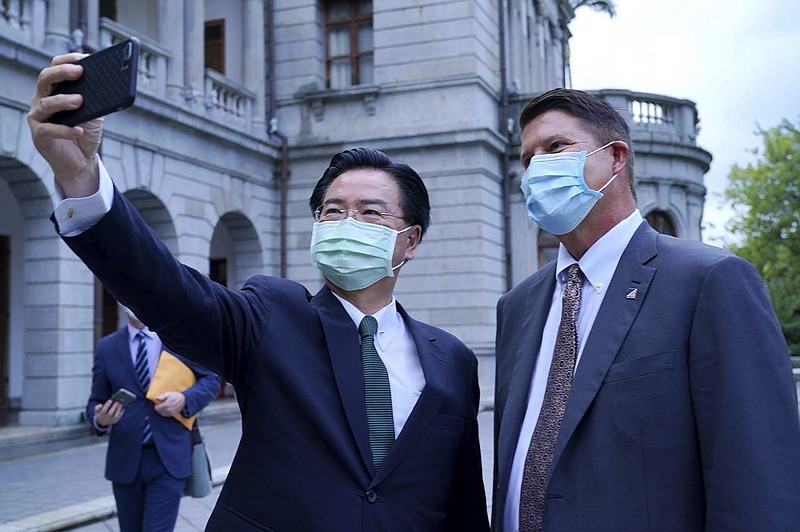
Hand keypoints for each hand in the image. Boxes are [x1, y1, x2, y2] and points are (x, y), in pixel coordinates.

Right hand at [27, 53, 103, 197]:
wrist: (81, 162)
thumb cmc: (85, 133)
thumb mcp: (95, 113)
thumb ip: (98, 98)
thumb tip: (111, 83)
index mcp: (54, 90)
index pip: (55, 67)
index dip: (68, 60)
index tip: (84, 57)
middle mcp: (42, 100)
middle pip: (45, 78)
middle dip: (62, 73)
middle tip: (80, 72)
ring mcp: (38, 117)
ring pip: (46, 103)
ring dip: (63, 100)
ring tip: (80, 101)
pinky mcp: (39, 136)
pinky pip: (49, 130)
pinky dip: (65, 130)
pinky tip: (78, 130)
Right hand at [95, 400, 123, 427]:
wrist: (102, 422)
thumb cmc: (100, 413)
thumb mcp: (97, 411)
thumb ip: (97, 407)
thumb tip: (101, 405)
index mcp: (100, 415)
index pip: (103, 410)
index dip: (107, 405)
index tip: (110, 400)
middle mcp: (106, 419)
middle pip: (110, 413)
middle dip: (114, 407)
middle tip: (117, 402)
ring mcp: (111, 420)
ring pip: (115, 416)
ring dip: (118, 410)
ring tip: (120, 404)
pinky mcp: (115, 421)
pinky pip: (119, 417)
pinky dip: (122, 413)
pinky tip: (123, 408)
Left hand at [155, 391, 186, 416]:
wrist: (184, 400)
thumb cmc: (175, 396)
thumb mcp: (169, 393)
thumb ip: (163, 396)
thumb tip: (158, 398)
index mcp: (166, 404)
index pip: (157, 408)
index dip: (156, 406)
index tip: (157, 404)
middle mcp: (168, 409)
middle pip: (159, 411)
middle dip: (158, 408)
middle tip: (160, 405)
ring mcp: (171, 412)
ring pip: (162, 414)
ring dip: (161, 411)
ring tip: (163, 407)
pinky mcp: (173, 414)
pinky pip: (166, 415)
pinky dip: (165, 413)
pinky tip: (166, 409)